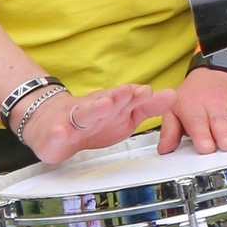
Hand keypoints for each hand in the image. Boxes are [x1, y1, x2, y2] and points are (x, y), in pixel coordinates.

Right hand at [23, 84, 165, 162]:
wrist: (53, 122)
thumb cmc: (94, 120)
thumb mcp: (124, 115)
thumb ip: (147, 107)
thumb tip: (173, 96)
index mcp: (111, 105)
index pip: (125, 99)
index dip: (136, 95)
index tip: (148, 91)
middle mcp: (94, 109)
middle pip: (106, 101)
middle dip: (117, 96)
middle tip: (128, 92)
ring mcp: (74, 120)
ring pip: (84, 114)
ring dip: (95, 108)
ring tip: (105, 104)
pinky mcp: (56, 134)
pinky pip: (57, 134)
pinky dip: (58, 133)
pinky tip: (60, 132)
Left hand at [156, 66, 226, 155]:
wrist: (219, 69)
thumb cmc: (196, 93)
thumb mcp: (175, 107)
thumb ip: (170, 130)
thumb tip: (164, 149)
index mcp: (195, 108)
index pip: (198, 123)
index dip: (202, 136)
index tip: (206, 147)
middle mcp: (216, 106)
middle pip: (221, 123)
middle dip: (225, 135)